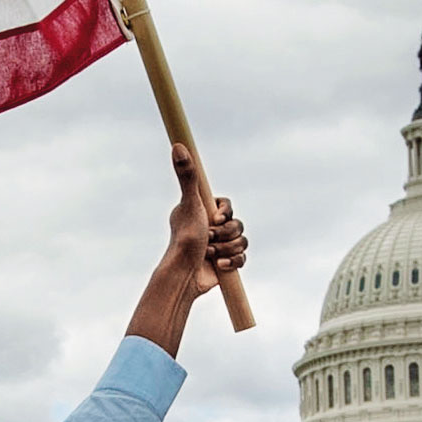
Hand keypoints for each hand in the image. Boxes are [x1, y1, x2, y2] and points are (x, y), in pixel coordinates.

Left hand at [125, 146, 252, 351]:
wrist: (185, 276)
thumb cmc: (185, 239)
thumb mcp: (189, 203)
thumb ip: (186, 176)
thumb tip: (178, 145)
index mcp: (200, 211)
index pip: (226, 205)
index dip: (225, 212)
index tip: (215, 219)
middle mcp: (208, 226)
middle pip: (237, 223)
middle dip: (226, 234)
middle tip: (209, 239)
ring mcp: (217, 245)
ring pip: (242, 240)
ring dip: (229, 248)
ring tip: (211, 253)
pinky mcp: (224, 262)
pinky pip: (243, 257)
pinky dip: (234, 262)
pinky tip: (219, 265)